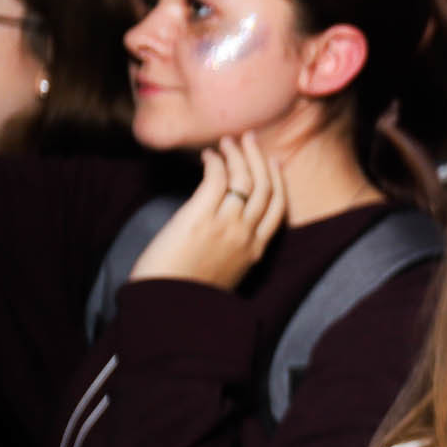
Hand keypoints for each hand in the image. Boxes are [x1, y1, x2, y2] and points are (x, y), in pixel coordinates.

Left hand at [128, 134, 286, 289]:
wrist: (167, 307)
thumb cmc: (187, 294)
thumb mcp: (225, 274)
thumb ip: (233, 250)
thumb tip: (224, 231)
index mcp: (256, 251)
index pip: (278, 207)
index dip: (277, 180)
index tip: (272, 163)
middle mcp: (247, 235)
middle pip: (265, 187)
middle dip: (259, 158)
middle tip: (249, 139)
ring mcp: (225, 226)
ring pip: (244, 179)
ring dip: (237, 154)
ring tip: (226, 142)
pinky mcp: (199, 218)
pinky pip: (216, 180)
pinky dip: (215, 163)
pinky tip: (207, 156)